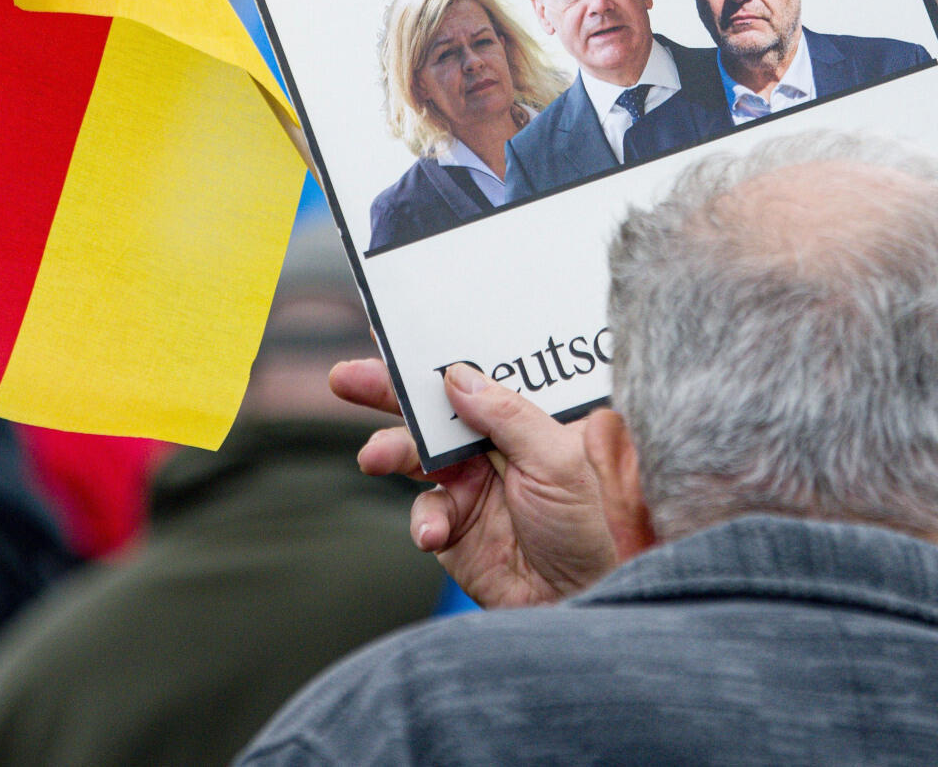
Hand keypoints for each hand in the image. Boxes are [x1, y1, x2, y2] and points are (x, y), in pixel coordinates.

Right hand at [331, 357, 627, 607]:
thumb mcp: (558, 461)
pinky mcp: (454, 527)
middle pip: (434, 409)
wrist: (582, 604)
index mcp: (528, 418)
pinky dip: (423, 519)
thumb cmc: (591, 530)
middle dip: (389, 391)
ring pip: (415, 454)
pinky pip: (423, 511)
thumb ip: (507, 415)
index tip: (393, 332)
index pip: (478, 374)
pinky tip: (434, 533)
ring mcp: (471, 486)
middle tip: (346, 377)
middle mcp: (495, 445)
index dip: (437, 353)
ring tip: (374, 458)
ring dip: (391, 451)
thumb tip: (457, 376)